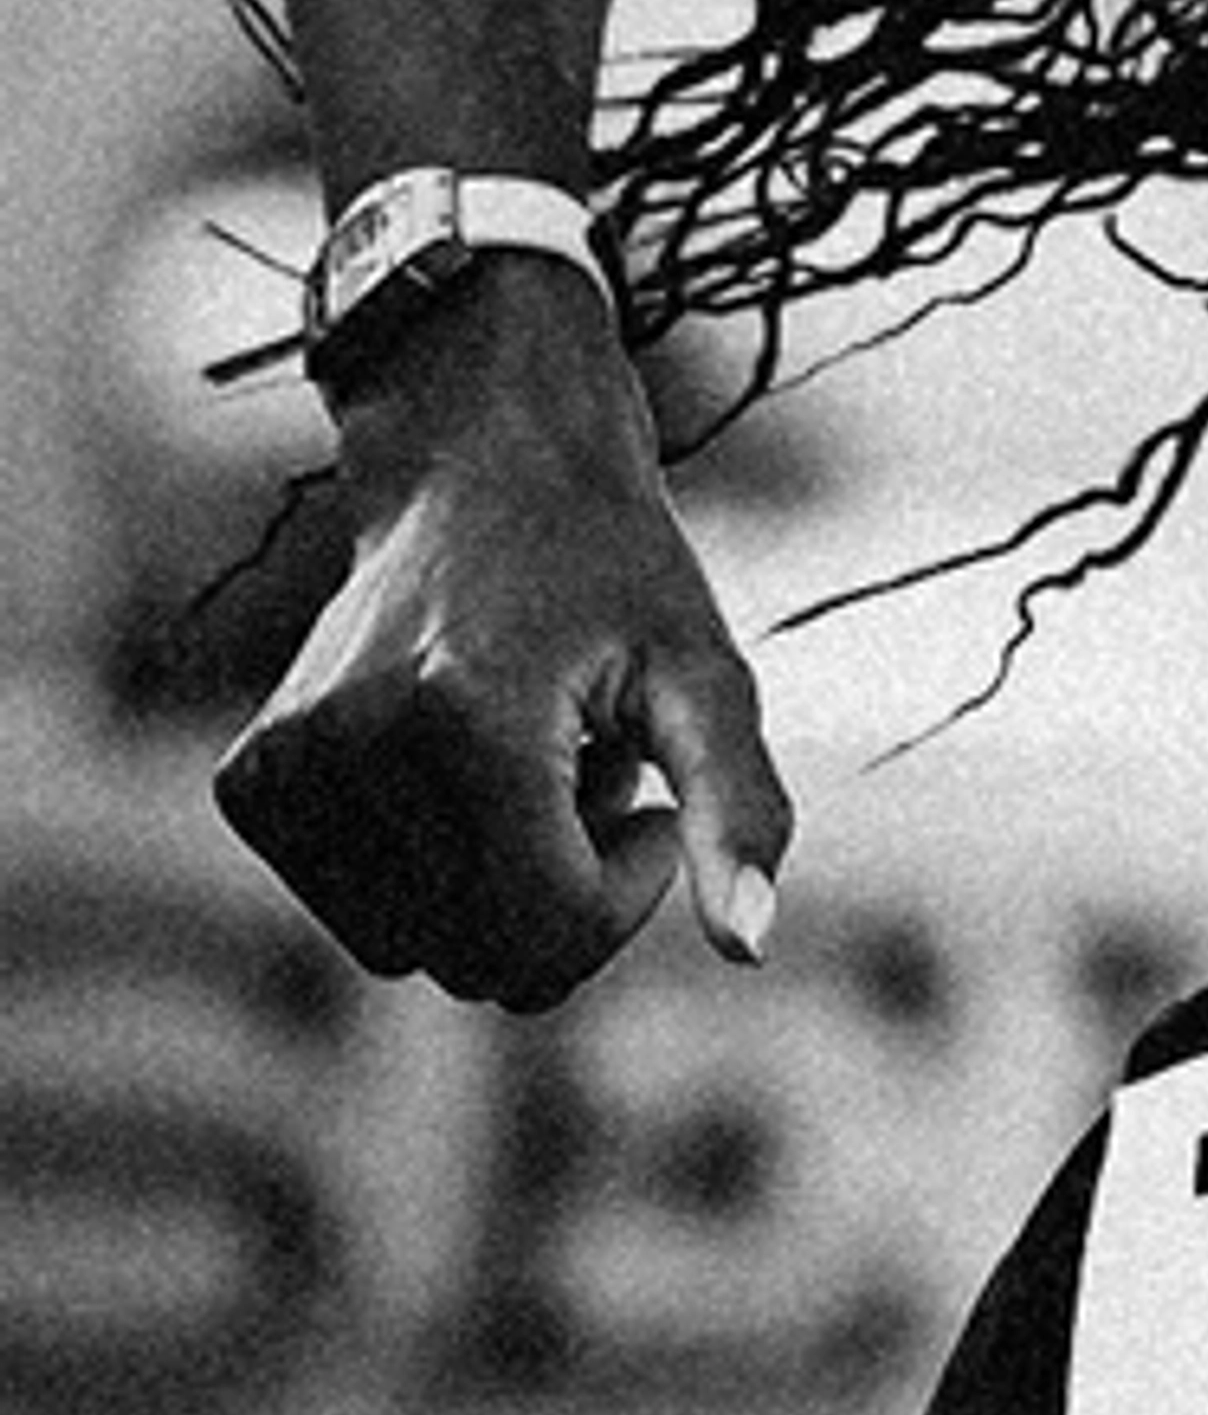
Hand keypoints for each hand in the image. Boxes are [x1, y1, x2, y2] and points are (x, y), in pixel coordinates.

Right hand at [213, 276, 790, 1010]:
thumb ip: (737, 804)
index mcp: (463, 722)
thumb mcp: (701, 665)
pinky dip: (424, 869)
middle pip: (477, 964)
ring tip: (528, 757)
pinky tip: (458, 760)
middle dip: (561, 894)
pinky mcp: (250, 783)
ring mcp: (282, 771)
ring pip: (413, 954)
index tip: (654, 799)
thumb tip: (750, 949)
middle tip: (593, 768)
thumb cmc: (609, 558)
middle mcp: (350, 751)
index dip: (626, 892)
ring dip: (492, 884)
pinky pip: (356, 913)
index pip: (547, 936)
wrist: (480, 450)